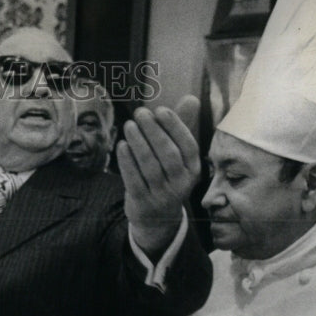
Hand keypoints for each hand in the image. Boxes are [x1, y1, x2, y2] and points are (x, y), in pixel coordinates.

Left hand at [118, 102, 200, 257]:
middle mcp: (181, 184)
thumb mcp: (178, 155)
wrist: (156, 217)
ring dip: (138, 143)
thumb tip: (191, 98)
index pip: (188, 146)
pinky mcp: (142, 202)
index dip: (175, 127)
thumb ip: (182, 127)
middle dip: (154, 131)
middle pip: (168, 155)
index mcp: (194, 170)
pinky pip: (134, 179)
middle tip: (140, 113)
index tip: (160, 110)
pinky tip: (122, 145)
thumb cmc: (167, 175)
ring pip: (150, 166)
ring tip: (129, 125)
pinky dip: (127, 162)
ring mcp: (162, 195)